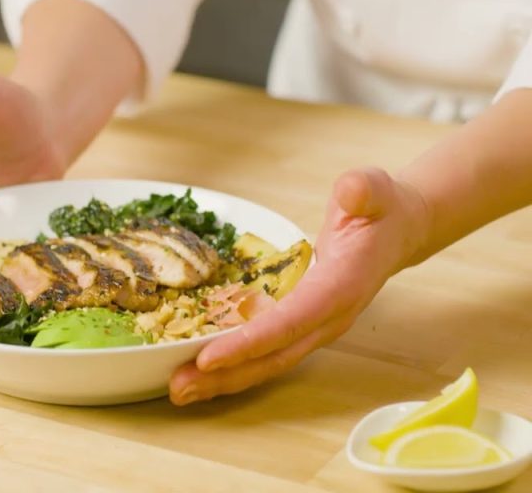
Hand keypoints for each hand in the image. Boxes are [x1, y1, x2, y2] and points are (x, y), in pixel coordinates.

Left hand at [169, 167, 430, 404]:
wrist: (399, 231)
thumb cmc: (380, 209)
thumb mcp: (373, 189)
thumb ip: (363, 190)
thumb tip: (352, 192)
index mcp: (340, 287)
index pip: (291, 321)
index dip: (250, 342)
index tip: (208, 356)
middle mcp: (328, 318)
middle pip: (274, 356)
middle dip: (226, 374)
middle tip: (177, 387)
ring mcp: (316, 327)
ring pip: (269, 363)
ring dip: (225, 380)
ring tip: (180, 390)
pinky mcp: (303, 327)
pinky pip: (267, 353)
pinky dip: (234, 366)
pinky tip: (200, 373)